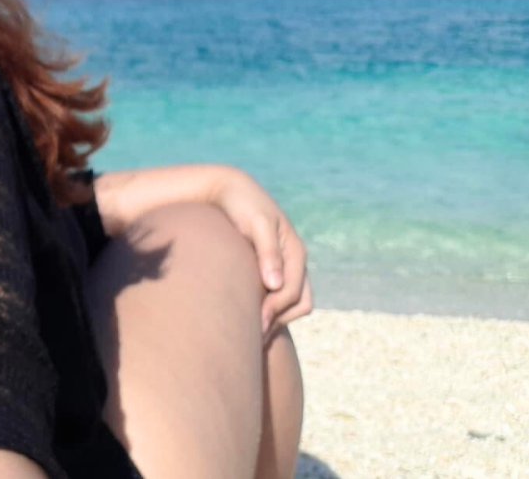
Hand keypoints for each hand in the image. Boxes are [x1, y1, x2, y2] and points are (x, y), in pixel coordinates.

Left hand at [205, 169, 312, 339]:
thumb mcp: (255, 223)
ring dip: (277, 318)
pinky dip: (270, 310)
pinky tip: (249, 319)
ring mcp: (285, 265)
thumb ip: (267, 251)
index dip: (275, 310)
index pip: (293, 291)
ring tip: (251, 334)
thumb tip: (276, 284)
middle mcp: (294, 260)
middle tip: (252, 338)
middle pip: (299, 302)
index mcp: (294, 250)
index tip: (255, 325)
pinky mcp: (272, 269)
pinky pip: (279, 297)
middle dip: (278, 319)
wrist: (229, 190)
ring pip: (293, 303)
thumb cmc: (240, 204)